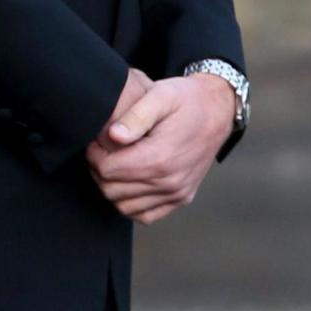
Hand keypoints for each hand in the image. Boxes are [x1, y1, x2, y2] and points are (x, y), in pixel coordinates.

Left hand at [86, 74, 235, 224]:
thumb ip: (135, 115)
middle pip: (112, 190)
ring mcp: (177, 193)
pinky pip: (145, 215)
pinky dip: (130, 203)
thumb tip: (113, 135)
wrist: (217, 110)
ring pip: (125, 206)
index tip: (95, 140)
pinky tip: (128, 181)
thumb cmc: (186, 99)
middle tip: (100, 150)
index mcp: (160, 157)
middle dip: (98, 171)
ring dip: (112, 187)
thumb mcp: (161, 94)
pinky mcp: (182, 198)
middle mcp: (169, 182)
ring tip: (113, 163)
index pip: (108, 170)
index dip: (94, 155)